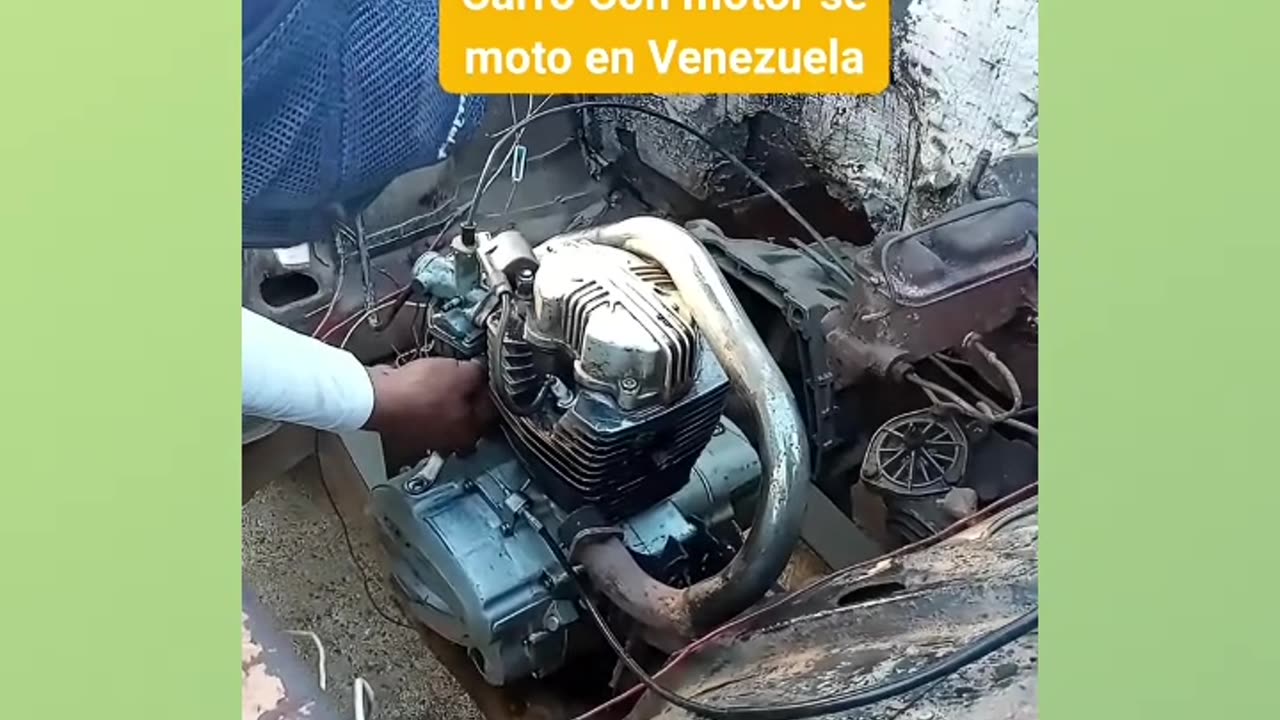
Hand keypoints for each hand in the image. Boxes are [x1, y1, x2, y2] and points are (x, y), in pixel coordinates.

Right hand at [363, 358, 496, 456]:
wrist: (375, 398)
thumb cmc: (421, 391)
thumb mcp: (460, 373)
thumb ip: (478, 373)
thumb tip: (483, 371)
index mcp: (469, 432)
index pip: (492, 410)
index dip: (492, 387)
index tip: (490, 371)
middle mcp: (450, 440)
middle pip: (469, 412)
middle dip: (470, 392)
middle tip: (468, 370)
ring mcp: (426, 435)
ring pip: (446, 410)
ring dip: (447, 393)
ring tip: (444, 372)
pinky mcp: (406, 426)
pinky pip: (425, 408)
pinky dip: (426, 396)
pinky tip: (423, 380)